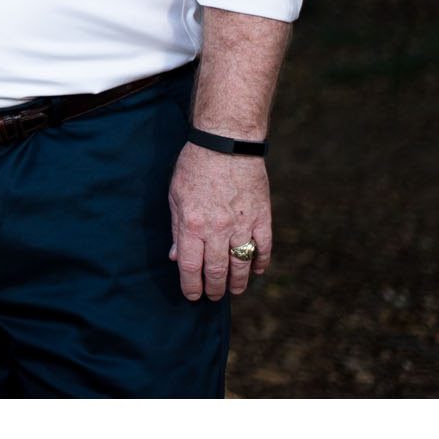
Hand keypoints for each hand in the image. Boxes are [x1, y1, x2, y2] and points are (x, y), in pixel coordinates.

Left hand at [167, 144, 272, 300]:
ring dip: (237, 282)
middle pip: (216, 271)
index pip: (190, 267)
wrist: (226, 143)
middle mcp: (217, 229)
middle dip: (214, 289)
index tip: (192, 296)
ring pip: (241, 265)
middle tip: (213, 296)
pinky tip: (256, 271)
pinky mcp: (262, 217)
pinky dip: (261, 263)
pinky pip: (264, 248)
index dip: (191, 286)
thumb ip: (177, 229)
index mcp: (192, 224)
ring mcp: (242, 224)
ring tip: (234, 291)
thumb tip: (176, 256)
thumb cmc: (194, 166)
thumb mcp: (175, 195)